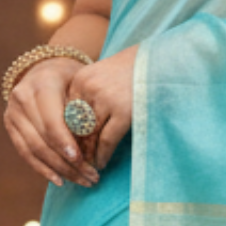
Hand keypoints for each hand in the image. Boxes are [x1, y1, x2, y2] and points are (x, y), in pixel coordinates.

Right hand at [3, 58, 98, 187]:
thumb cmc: (71, 78)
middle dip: (68, 163)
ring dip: (58, 170)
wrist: (46, 68)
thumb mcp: (81, 86)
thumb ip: (82, 112)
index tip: (81, 161)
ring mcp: (12, 113)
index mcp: (41, 85)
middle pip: (43, 140)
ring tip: (81, 181)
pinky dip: (42, 169)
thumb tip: (94, 147)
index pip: (51, 122)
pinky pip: (25, 153)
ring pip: (34, 150)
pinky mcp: (10, 125)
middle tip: (91, 177)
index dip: (65, 144)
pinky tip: (59, 180)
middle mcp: (22, 98)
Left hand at [63, 48, 135, 176]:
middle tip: (75, 163)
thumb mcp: (103, 75)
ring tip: (88, 167)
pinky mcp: (124, 111)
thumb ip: (88, 95)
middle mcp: (89, 88)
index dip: (66, 134)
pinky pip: (107, 140)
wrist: (159, 59)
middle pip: (75, 125)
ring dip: (88, 154)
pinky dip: (102, 154)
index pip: (66, 113)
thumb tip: (78, 128)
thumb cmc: (132, 68)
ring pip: (90, 135)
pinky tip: (101, 163)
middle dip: (75, 147)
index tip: (68, 148)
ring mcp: (106, 100)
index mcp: (80, 79)